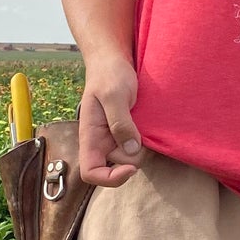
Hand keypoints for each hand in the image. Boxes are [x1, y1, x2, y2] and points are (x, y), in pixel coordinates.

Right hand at [78, 56, 142, 186]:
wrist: (114, 62)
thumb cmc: (109, 75)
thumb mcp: (114, 95)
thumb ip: (120, 123)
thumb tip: (131, 150)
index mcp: (90, 137)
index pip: (91, 173)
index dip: (110, 178)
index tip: (131, 167)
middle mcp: (102, 142)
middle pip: (120, 166)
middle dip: (136, 155)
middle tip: (143, 128)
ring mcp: (115, 138)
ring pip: (133, 157)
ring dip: (144, 146)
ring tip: (146, 121)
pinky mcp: (129, 132)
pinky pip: (140, 146)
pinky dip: (148, 140)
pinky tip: (150, 124)